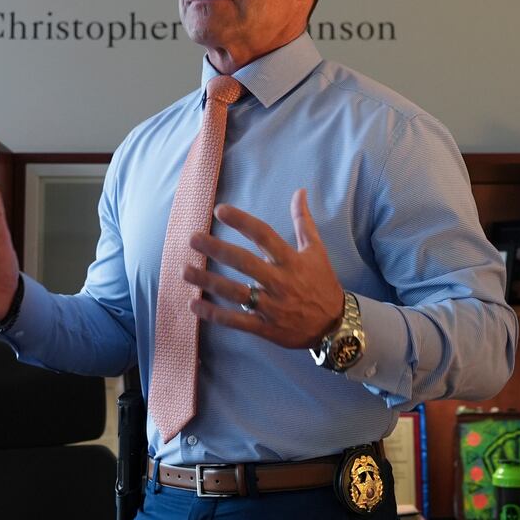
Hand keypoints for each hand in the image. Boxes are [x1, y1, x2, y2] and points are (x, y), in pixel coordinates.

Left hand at [184, 188, 343, 348]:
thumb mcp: (316, 251)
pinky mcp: (265, 328)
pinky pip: (236, 321)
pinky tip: (194, 305)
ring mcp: (272, 307)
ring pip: (235, 293)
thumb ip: (303, 221)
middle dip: (217, 250)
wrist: (334, 326)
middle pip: (245, 263)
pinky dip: (214, 314)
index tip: (219, 210)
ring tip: (185, 271)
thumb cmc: (323, 283)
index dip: (242, 221)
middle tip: (193, 239)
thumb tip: (300, 191)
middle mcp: (280, 282)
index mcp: (291, 261)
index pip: (264, 236)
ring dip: (208, 282)